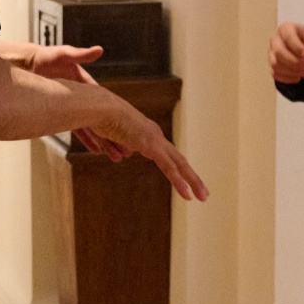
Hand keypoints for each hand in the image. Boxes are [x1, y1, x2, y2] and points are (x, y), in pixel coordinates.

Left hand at [25, 44, 123, 159]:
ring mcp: (72, 105)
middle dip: (114, 134)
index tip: (127, 125)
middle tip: (126, 149)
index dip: (114, 113)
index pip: (104, 100)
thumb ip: (79, 54)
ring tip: (114, 155)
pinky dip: (87, 139)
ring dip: (102, 141)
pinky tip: (96, 149)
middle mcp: (82, 95)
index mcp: (85, 82)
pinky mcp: (60, 111)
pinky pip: (77, 128)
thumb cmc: (44, 56)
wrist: (25, 64)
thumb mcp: (62, 54)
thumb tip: (98, 50)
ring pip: (91, 127)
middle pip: (102, 118)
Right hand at [82, 90, 208, 201]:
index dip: (177, 168)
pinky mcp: (151, 146)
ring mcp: (155, 140)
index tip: (184, 180)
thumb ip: (118, 145)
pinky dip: (179, 181)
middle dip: (192, 177)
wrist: (99, 107)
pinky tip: (187, 195)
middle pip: (178, 159)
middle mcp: (154, 135)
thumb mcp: (109, 136)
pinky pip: (169, 167)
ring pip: (179, 164)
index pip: (167, 154)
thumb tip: (122, 156)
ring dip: (192, 181)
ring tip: (203, 197)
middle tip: (204, 193)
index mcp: (146, 132)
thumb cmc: (98, 117)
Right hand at [270, 22, 303, 84]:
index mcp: (285, 28)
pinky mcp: (271, 64)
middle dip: (293, 62)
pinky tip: (297, 78)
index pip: (288, 37)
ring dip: (290, 71)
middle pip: (279, 52)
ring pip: (275, 64)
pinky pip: (275, 73)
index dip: (297, 47)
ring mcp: (271, 52)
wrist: (300, 45)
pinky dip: (286, 78)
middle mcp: (275, 40)